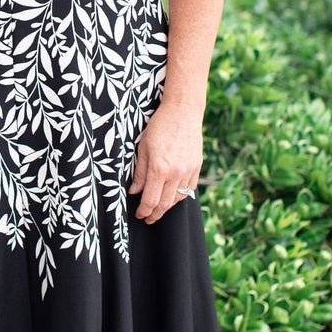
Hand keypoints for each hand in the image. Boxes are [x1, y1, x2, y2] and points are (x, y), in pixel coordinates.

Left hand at [128, 101, 202, 223]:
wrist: (183, 112)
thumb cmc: (159, 126)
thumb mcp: (143, 148)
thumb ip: (139, 172)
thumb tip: (135, 191)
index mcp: (159, 169)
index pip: (151, 200)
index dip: (144, 211)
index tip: (140, 215)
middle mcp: (175, 173)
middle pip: (165, 204)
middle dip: (155, 214)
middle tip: (148, 218)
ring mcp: (188, 171)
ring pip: (178, 199)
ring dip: (167, 207)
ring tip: (158, 209)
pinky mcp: (196, 167)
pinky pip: (189, 189)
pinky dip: (180, 196)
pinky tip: (172, 196)